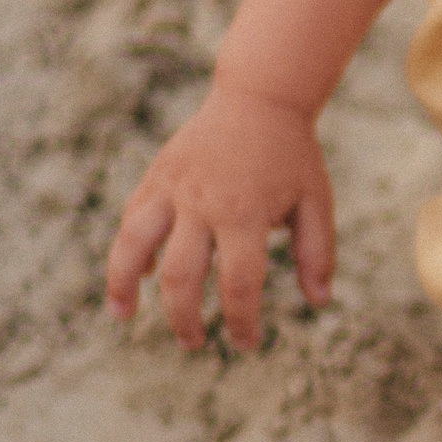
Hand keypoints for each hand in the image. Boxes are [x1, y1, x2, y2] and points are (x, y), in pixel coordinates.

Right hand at [104, 85, 334, 349]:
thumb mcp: (315, 202)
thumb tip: (319, 303)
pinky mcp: (155, 177)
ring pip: (134, 244)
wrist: (258, 97)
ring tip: (123, 317)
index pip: (238, 284)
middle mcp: (202, 203)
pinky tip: (130, 276)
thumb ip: (316, 253)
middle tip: (194, 344)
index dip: (241, 322)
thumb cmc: (292, 156)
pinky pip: (132, 219)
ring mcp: (172, 188)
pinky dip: (126, 250)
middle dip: (183, 318)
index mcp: (245, 214)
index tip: (245, 344)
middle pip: (180, 276)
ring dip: (123, 285)